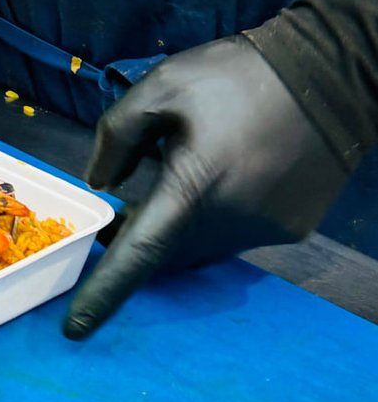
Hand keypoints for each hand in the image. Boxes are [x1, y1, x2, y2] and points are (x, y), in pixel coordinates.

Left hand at [62, 34, 348, 338]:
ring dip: (173, 233)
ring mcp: (267, 229)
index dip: (105, 292)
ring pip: (202, 248)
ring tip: (147, 203)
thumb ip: (118, 135)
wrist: (326, 74)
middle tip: (108, 224)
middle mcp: (234, 222)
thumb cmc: (235, 75)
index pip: (141, 254)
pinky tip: (203, 187)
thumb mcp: (160, 86)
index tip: (75, 327)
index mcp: (195, 188)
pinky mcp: (291, 226)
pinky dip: (207, 224)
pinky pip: (234, 237)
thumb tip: (100, 182)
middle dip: (136, 246)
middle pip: (170, 252)